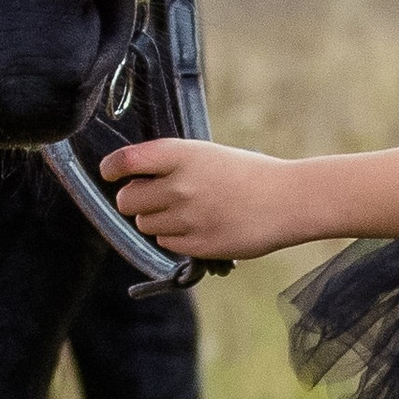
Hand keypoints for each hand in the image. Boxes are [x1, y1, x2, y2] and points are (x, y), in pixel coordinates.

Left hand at [97, 135, 301, 260]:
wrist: (288, 200)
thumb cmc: (249, 173)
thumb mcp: (208, 154)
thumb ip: (171, 164)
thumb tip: (134, 177)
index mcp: (182, 155)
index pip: (127, 160)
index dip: (112, 167)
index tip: (109, 172)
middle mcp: (180, 185)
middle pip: (127, 200)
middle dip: (135, 200)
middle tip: (154, 196)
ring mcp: (188, 217)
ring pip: (145, 224)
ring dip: (156, 219)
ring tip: (187, 211)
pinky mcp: (197, 244)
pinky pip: (166, 243)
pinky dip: (175, 236)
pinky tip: (199, 225)